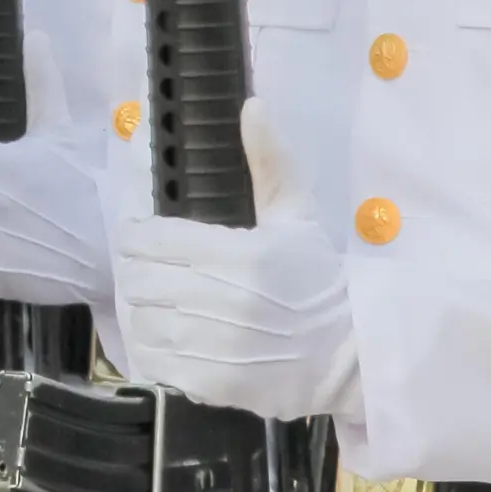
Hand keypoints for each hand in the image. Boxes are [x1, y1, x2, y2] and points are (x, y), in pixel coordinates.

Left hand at [114, 98, 360, 422]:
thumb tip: (251, 106)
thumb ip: (270, 162)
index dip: (137, 237)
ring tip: (161, 305)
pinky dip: (155, 353)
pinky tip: (172, 340)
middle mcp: (220, 299)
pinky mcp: (213, 384)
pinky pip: (157, 364)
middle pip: (137, 279)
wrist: (352, 353)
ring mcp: (214, 345)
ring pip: (142, 322)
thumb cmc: (319, 281)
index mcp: (236, 254)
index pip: (148, 239)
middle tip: (151, 271)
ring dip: (144, 312)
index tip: (144, 238)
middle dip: (138, 272)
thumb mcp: (298, 217)